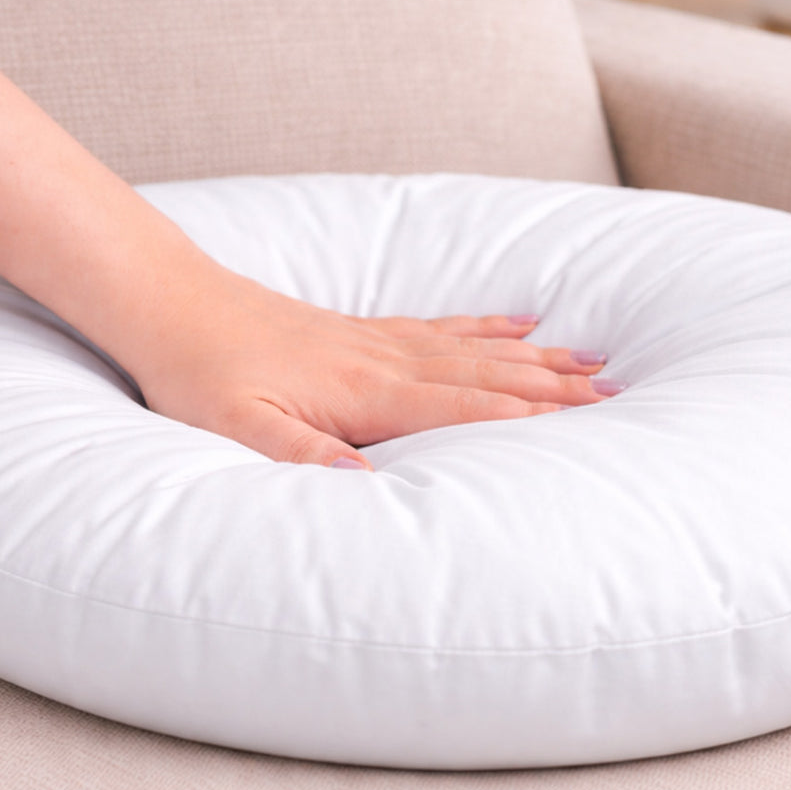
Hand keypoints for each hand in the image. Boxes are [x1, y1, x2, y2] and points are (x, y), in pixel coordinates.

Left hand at [133, 271, 619, 469]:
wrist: (172, 306)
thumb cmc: (201, 375)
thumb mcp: (237, 428)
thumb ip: (301, 456)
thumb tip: (366, 484)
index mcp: (363, 392)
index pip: (461, 408)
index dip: (525, 418)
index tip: (587, 420)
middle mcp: (384, 360)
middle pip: (487, 376)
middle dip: (555, 386)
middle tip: (618, 391)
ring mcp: (380, 340)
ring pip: (477, 351)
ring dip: (539, 358)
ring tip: (595, 360)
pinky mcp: (367, 332)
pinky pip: (445, 327)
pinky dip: (490, 328)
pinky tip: (521, 323)